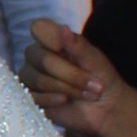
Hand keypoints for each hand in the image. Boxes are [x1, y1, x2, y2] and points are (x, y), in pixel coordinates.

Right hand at [22, 17, 127, 136]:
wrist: (105, 108)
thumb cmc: (101, 79)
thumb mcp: (96, 61)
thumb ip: (79, 46)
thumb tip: (63, 29)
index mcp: (52, 40)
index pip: (38, 28)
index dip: (51, 38)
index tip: (67, 50)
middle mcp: (37, 56)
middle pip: (41, 58)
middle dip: (71, 74)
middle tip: (94, 85)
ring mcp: (31, 76)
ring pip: (37, 79)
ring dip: (66, 88)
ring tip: (87, 95)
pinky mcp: (30, 97)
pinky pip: (33, 96)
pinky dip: (52, 99)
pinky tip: (65, 100)